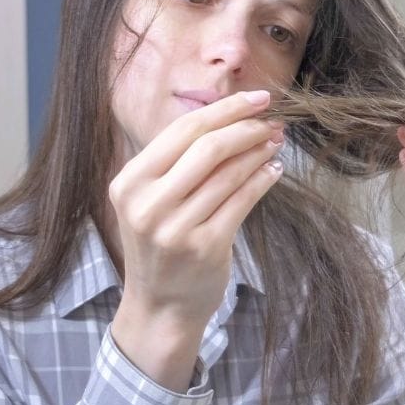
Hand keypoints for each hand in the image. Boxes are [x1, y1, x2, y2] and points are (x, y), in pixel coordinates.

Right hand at [107, 90, 284, 390]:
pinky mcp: (205, 247)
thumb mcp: (150, 201)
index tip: (256, 98)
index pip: (181, 131)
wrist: (159, 306)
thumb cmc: (160, 246)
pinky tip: (274, 171)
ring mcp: (175, 227)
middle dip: (246, 127)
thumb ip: (176, 163)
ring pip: (229, 173)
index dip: (224, 109)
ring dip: (259, 152)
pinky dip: (262, 181)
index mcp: (129, 183)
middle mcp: (147, 204)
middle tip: (272, 120)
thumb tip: (226, 116)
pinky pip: (242, 201)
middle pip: (207, 146)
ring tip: (276, 142)